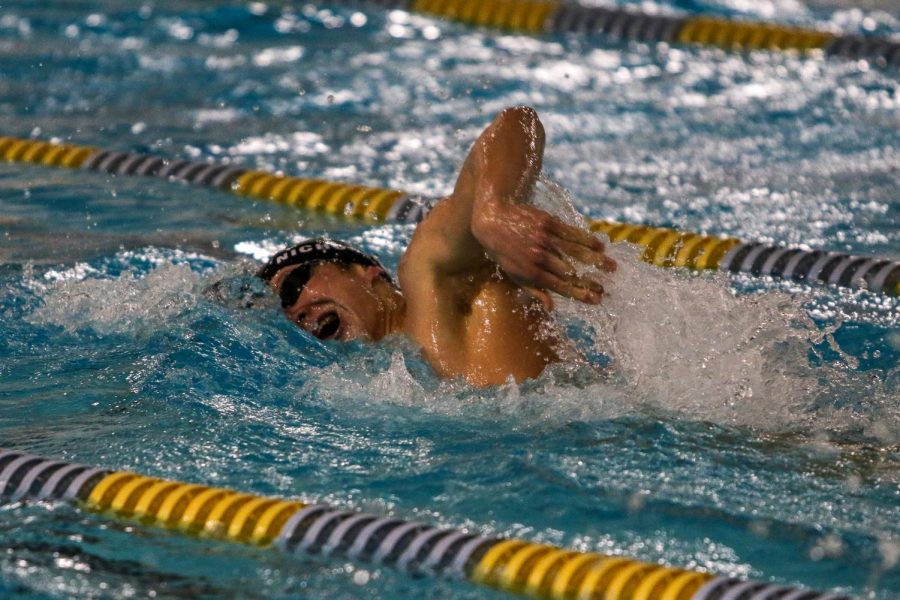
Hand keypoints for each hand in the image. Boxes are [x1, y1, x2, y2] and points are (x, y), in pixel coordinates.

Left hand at [471, 201, 615, 303]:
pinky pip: (572, 233)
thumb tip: (552, 308)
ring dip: (597, 260)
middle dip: (592, 280)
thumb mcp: (514, 274)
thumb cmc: (503, 250)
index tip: (597, 300)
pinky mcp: (548, 223)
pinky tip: (601, 245)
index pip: (561, 287)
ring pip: (576, 252)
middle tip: (608, 286)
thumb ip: (534, 291)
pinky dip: (588, 240)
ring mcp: (544, 240)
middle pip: (572, 272)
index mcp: (531, 274)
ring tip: (612, 267)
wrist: (492, 219)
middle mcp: (539, 258)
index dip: (581, 294)